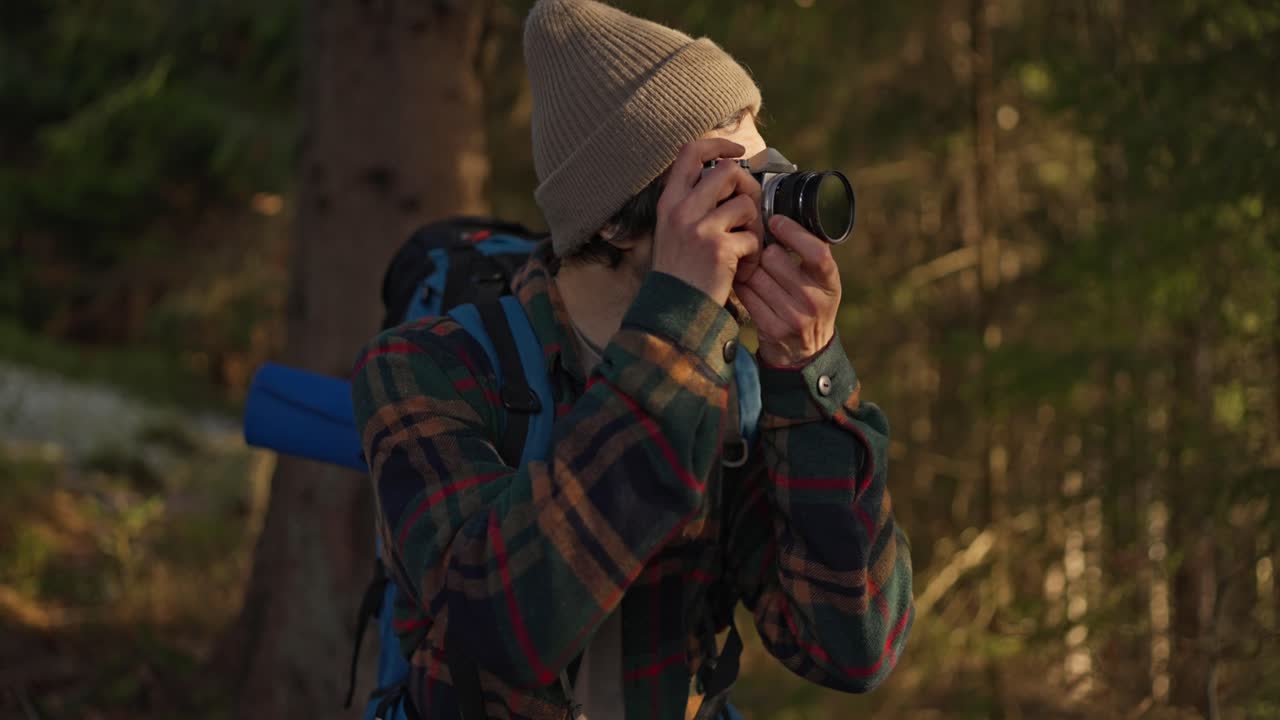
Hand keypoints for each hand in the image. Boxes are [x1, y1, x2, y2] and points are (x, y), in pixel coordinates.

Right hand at [651, 138, 764, 305]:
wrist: (674, 311)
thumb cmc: (680, 273)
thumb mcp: (674, 231)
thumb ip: (694, 204)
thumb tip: (729, 176)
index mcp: (670, 202)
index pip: (690, 152)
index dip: (718, 144)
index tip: (736, 151)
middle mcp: (681, 209)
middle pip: (728, 171)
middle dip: (748, 188)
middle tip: (749, 213)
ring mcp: (699, 228)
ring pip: (746, 204)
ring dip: (755, 226)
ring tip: (746, 249)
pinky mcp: (719, 248)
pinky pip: (753, 238)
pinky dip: (754, 256)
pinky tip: (743, 270)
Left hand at [734, 215, 840, 366]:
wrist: (805, 352)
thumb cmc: (809, 304)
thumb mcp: (820, 281)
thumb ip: (808, 253)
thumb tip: (782, 215)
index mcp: (830, 282)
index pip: (816, 252)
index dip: (794, 232)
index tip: (776, 221)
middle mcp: (815, 300)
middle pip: (775, 259)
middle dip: (764, 251)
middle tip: (761, 252)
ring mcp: (794, 317)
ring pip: (756, 275)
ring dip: (750, 268)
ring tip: (753, 270)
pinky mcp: (772, 328)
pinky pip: (746, 293)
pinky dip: (741, 285)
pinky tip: (744, 284)